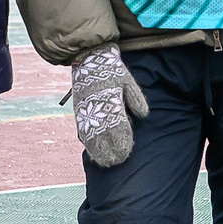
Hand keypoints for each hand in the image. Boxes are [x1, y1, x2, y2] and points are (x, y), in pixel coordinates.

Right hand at [67, 44, 147, 167]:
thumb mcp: (127, 81)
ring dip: (99, 151)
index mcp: (110, 101)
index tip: (127, 151)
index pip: (118, 126)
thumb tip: (143, 115)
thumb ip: (136, 98)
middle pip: (104, 135)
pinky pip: (83, 132)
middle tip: (120, 161)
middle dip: (112, 150)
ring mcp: (86, 112)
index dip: (123, 140)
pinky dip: (88, 144)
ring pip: (92, 136)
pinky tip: (93, 153)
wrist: (88, 60)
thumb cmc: (112, 71)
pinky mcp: (78, 112)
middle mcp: (97, 108)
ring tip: (107, 163)